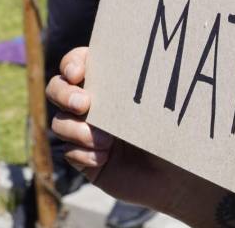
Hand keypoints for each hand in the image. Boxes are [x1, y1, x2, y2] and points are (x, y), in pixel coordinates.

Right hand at [46, 48, 206, 213]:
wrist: (177, 176)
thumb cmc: (173, 132)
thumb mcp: (155, 103)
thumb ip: (134, 85)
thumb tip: (121, 59)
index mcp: (111, 83)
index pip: (80, 62)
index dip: (71, 62)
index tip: (77, 73)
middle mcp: (95, 104)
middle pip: (57, 88)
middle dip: (63, 93)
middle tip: (83, 104)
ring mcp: (87, 131)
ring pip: (59, 122)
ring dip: (76, 129)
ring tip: (105, 141)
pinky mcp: (85, 158)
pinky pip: (69, 151)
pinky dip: (83, 154)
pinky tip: (103, 159)